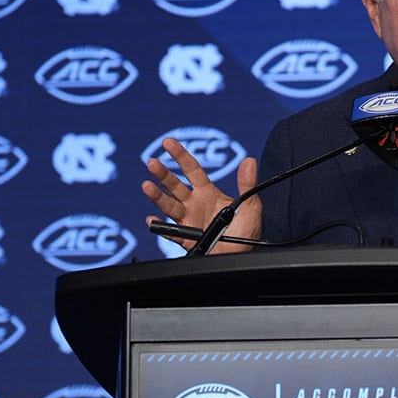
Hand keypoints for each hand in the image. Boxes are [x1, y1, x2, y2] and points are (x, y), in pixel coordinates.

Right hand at [141, 137, 261, 254]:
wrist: (243, 255)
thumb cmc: (247, 232)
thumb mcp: (251, 206)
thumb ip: (247, 184)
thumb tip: (249, 161)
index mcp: (208, 193)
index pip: (192, 170)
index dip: (180, 155)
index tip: (168, 142)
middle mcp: (194, 205)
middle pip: (175, 186)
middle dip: (163, 174)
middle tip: (153, 163)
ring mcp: (188, 221)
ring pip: (169, 206)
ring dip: (157, 196)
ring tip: (147, 186)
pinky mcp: (186, 239)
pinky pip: (170, 233)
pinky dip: (159, 227)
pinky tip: (151, 220)